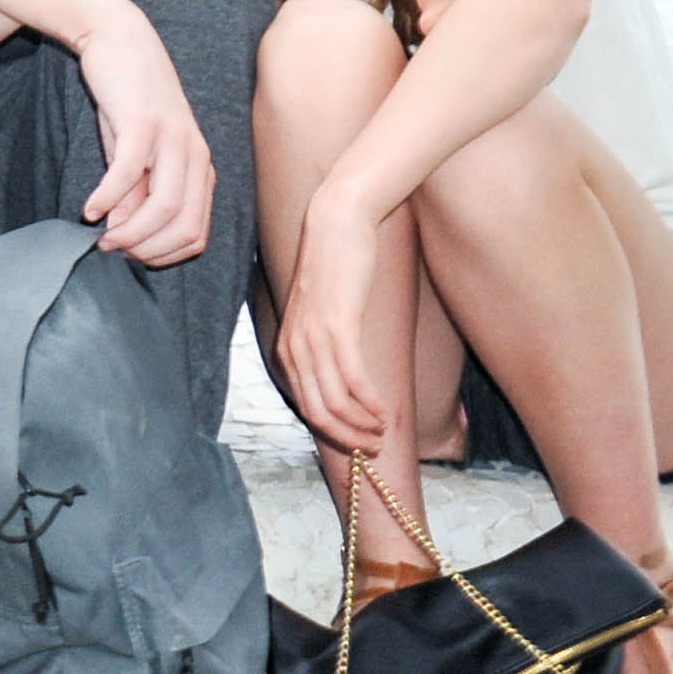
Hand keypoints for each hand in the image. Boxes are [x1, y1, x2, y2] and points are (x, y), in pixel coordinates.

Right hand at [69, 1, 214, 266]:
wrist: (120, 39)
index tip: (130, 256)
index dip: (163, 254)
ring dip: (131, 232)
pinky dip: (108, 199)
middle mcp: (195, 155)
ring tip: (102, 238)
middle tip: (113, 251)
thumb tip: (121, 233)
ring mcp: (173, 138)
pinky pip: (129, 173)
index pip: (196, 232)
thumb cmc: (127, 99)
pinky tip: (89, 209)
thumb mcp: (134, 151)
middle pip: (184, 225)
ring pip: (165, 206)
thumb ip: (135, 192)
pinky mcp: (143, 122)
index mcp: (200, 166)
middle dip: (147, 250)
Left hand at [277, 182, 398, 452]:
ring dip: (361, 425)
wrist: (336, 224)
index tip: (357, 444)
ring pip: (334, 401)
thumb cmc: (336, 270)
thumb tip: (345, 380)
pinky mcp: (337, 324)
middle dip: (347, 437)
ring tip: (384, 433)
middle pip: (317, 411)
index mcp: (287, 346)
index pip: (305, 406)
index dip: (332, 432)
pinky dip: (369, 402)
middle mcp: (294, 345)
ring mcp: (313, 336)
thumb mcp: (324, 314)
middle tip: (375, 448)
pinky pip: (352, 377)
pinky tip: (385, 413)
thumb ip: (328, 346)